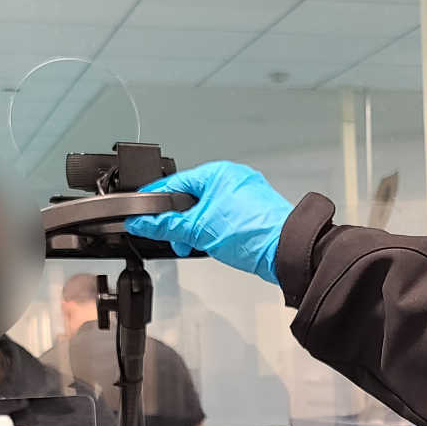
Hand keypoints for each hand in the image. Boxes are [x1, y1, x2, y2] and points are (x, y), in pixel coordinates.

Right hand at [124, 162, 291, 284]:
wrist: (287, 253)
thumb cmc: (253, 233)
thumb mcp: (199, 229)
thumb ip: (166, 225)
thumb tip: (142, 223)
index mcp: (218, 173)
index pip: (174, 184)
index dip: (154, 202)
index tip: (140, 217)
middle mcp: (231, 179)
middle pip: (189, 198)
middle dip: (178, 222)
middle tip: (174, 239)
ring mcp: (243, 196)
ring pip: (205, 211)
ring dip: (195, 230)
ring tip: (194, 245)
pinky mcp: (251, 214)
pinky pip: (221, 219)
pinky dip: (211, 232)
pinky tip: (212, 245)